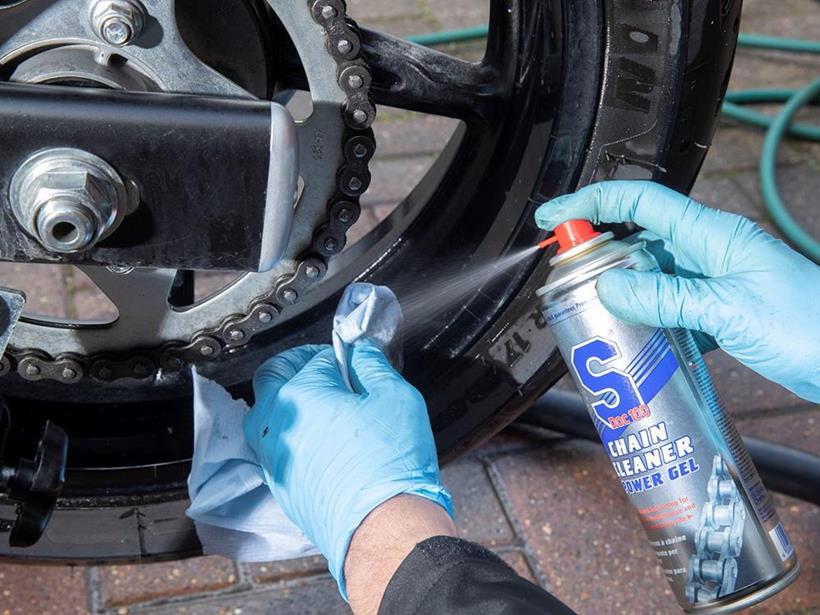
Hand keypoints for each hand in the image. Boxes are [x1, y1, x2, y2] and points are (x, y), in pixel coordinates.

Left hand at [243, 342, 452, 598]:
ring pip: (270, 415)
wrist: (381, 527)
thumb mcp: (396, 396)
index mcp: (298, 393)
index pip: (311, 357)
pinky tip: (326, 446)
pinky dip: (296, 438)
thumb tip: (361, 351)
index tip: (352, 363)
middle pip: (272, 378)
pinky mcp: (279, 485)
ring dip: (293, 405)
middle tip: (331, 377)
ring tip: (329, 412)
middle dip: (299, 370)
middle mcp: (274, 423)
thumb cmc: (389, 463)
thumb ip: (373, 365)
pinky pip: (278, 448)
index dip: (336, 356)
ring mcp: (272, 457)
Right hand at [535, 180, 819, 402]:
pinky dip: (646, 318)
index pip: (640, 203)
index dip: (592, 203)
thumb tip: (608, 286)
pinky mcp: (717, 309)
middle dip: (599, 253)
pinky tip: (634, 336)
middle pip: (638, 238)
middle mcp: (708, 252)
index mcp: (713, 235)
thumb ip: (665, 298)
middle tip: (565, 275)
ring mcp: (713, 280)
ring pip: (650, 275)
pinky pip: (668, 305)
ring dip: (621, 291)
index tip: (555, 217)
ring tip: (593, 312)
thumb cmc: (810, 326)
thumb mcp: (728, 310)